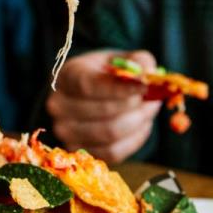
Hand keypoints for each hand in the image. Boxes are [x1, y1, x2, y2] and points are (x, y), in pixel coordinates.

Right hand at [46, 48, 160, 161]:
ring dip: (138, 123)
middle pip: (104, 112)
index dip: (120, 88)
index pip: (89, 86)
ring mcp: (65, 131)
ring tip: (148, 110)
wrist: (87, 96)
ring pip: (110, 134)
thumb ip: (138, 61)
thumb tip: (150, 74)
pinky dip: (134, 139)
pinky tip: (141, 125)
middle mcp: (59, 105)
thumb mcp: (119, 59)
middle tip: (153, 98)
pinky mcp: (79, 152)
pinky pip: (113, 152)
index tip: (145, 85)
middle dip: (135, 106)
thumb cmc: (104, 75)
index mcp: (66, 76)